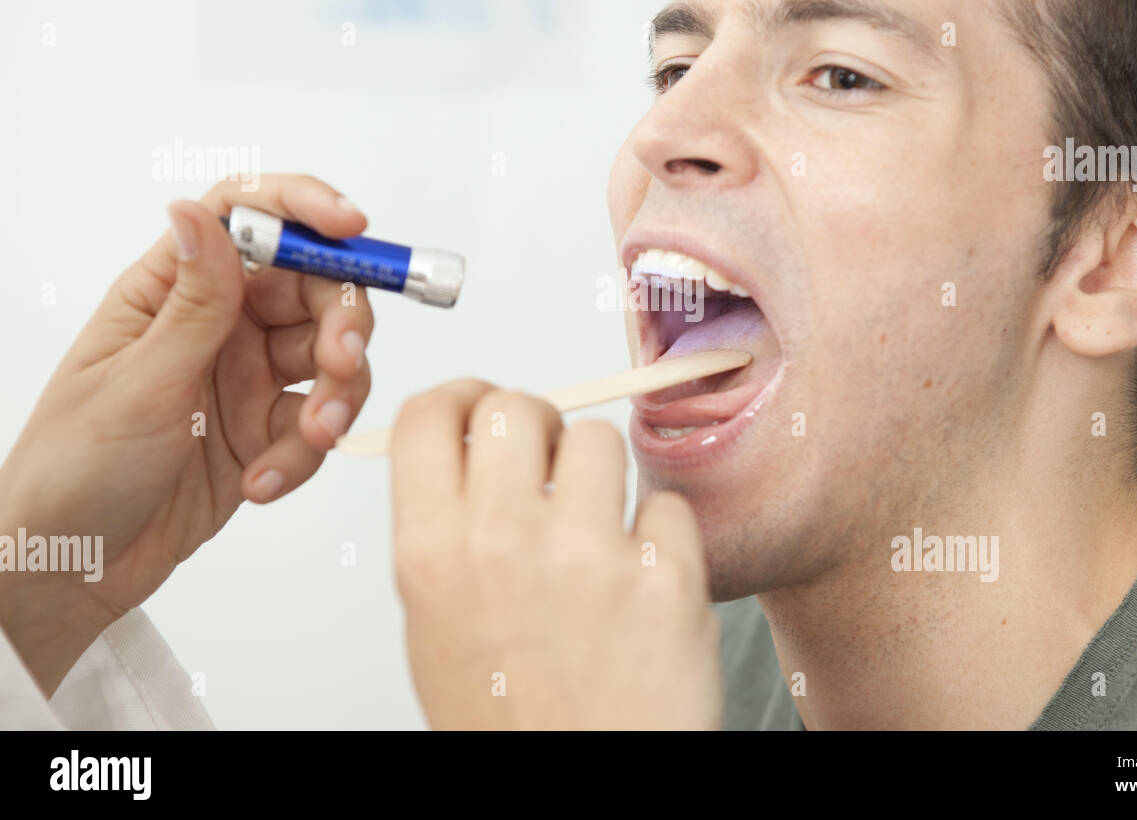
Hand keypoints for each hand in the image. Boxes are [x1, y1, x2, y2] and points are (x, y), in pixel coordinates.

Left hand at [0, 175, 373, 693]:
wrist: (70, 568)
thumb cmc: (72, 469)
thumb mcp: (138, 383)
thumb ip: (193, 303)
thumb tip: (201, 213)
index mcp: (171, 291)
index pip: (246, 217)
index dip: (304, 208)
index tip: (350, 229)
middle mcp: (218, 324)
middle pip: (312, 288)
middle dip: (341, 322)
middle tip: (341, 361)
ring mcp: (246, 377)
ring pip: (330, 357)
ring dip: (334, 396)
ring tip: (308, 439)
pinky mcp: (266, 430)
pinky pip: (317, 424)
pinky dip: (304, 454)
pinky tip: (261, 482)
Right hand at [390, 382, 721, 728]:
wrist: (582, 797)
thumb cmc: (511, 725)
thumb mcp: (437, 627)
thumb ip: (444, 531)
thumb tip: (464, 447)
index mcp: (430, 553)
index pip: (429, 414)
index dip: (461, 397)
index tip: (480, 405)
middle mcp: (502, 541)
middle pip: (518, 406)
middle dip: (538, 426)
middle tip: (550, 466)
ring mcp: (587, 555)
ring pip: (600, 440)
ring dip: (604, 478)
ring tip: (601, 539)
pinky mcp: (664, 576)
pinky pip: (666, 504)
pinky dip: (661, 537)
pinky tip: (643, 586)